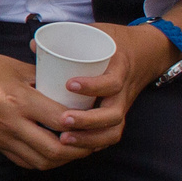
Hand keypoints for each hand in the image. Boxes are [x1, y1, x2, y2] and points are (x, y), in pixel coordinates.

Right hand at [0, 50, 91, 171]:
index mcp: (19, 100)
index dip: (83, 124)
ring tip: (77, 149)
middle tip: (93, 141)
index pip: (60, 120)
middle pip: (54, 150)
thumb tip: (67, 88)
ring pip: (41, 161)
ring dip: (63, 159)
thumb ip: (43, 79)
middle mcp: (11, 124)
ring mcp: (2, 137)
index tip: (95, 119)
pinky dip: (43, 161)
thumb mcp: (17, 67)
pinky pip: (24, 161)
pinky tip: (53, 152)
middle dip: (79, 150)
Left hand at [44, 24, 173, 153]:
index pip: (112, 82)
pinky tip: (75, 148)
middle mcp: (124, 92)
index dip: (93, 86)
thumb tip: (35, 45)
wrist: (146, 53)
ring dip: (89, 138)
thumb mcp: (97, 32)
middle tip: (63, 120)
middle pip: (113, 114)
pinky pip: (111, 135)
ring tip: (64, 139)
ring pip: (113, 130)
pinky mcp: (118, 115)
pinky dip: (95, 144)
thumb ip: (68, 37)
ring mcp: (123, 106)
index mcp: (120, 68)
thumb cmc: (114, 42)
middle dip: (87, 121)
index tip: (69, 85)